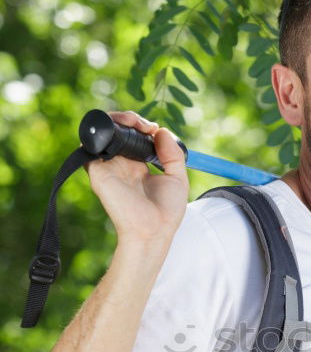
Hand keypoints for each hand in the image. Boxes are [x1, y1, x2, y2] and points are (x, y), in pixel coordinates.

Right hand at [85, 110, 188, 244]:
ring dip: (117, 120)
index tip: (155, 129)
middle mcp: (121, 165)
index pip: (135, 138)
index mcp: (138, 167)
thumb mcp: (178, 178)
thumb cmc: (165, 213)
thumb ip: (173, 154)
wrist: (152, 231)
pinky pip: (92, 146)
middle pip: (119, 132)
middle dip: (131, 119)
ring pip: (105, 134)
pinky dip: (103, 131)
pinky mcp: (99, 171)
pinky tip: (121, 129)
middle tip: (145, 125)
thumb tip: (162, 130)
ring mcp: (109, 167)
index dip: (143, 127)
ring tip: (133, 121)